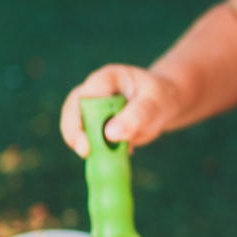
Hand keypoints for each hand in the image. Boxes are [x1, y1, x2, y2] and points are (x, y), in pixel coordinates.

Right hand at [59, 64, 180, 157]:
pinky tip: (116, 156)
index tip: (89, 140)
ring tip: (106, 158)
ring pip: (75, 128)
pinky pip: (88, 141)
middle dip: (75, 133)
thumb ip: (136, 115)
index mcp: (109, 78)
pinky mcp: (94, 127)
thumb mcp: (154, 104)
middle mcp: (94, 92)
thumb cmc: (159, 98)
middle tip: (86, 153)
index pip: (89, 92)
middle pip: (73, 110)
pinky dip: (97, 152)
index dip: (84, 114)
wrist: (164, 105)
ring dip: (87, 145)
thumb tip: (110, 134)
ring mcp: (91, 109)